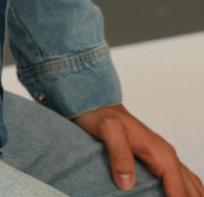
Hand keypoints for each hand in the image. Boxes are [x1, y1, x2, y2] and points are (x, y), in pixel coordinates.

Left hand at [73, 103, 203, 196]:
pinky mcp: (156, 158)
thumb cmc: (102, 115)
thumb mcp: (107, 129)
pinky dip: (186, 190)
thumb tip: (127, 183)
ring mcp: (162, 155)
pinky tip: (184, 196)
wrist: (98, 103)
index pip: (176, 183)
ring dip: (193, 195)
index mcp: (157, 150)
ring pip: (189, 181)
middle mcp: (164, 153)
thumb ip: (119, 153)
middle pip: (188, 185)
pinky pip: (180, 177)